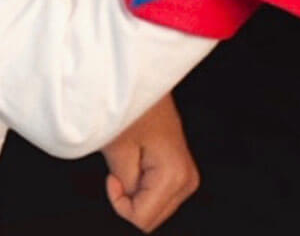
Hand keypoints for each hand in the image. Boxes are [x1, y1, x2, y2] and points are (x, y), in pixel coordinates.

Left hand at [101, 94, 198, 231]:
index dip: (119, 202)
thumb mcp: (117, 149)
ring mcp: (186, 176)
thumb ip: (124, 186)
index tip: (112, 177)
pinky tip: (135, 160)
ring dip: (134, 191)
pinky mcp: (179, 170)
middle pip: (150, 217)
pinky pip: (155, 193)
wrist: (144, 80)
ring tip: (128, 159)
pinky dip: (139, 184)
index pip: (142, 220)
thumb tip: (128, 203)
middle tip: (118, 167)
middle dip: (128, 198)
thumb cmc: (130, 104)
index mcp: (175, 176)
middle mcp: (187, 180)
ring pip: (153, 208)